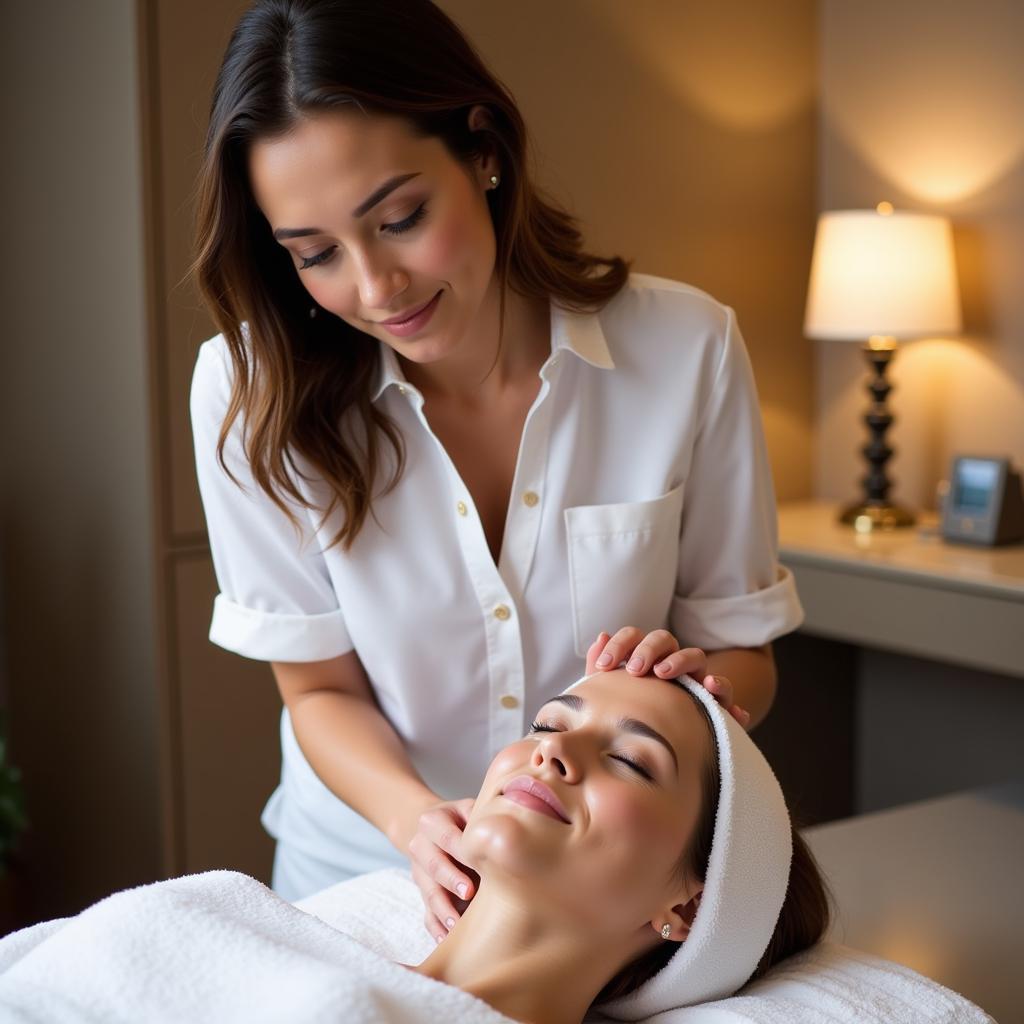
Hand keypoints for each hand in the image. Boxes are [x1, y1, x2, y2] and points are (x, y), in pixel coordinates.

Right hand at [407, 797, 478, 943]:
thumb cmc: (460, 819)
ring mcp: (419, 872)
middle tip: (469, 892)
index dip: (462, 851)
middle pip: (434, 865)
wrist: (431, 829)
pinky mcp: (422, 894)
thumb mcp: (468, 808)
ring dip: (443, 908)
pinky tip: (445, 939)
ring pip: (428, 892)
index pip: (448, 837)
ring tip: (456, 923)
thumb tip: (504, 831)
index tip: (479, 864)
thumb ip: (481, 816)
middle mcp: (421, 846)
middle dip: (451, 879)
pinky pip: (426, 913)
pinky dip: (436, 927)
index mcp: (432, 821)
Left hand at [587, 627, 750, 729]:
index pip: (635, 637)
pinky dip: (724, 694)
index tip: (605, 665)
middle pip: (665, 639)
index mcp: (644, 658)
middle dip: (648, 649)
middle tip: (635, 670)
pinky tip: (723, 705)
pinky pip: (726, 695)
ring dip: (682, 660)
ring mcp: (694, 681)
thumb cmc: (632, 713)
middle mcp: (671, 664)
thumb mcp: (613, 693)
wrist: (656, 747)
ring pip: (696, 657)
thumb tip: (601, 636)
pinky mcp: (713, 704)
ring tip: (664, 672)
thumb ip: (601, 667)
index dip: (621, 644)